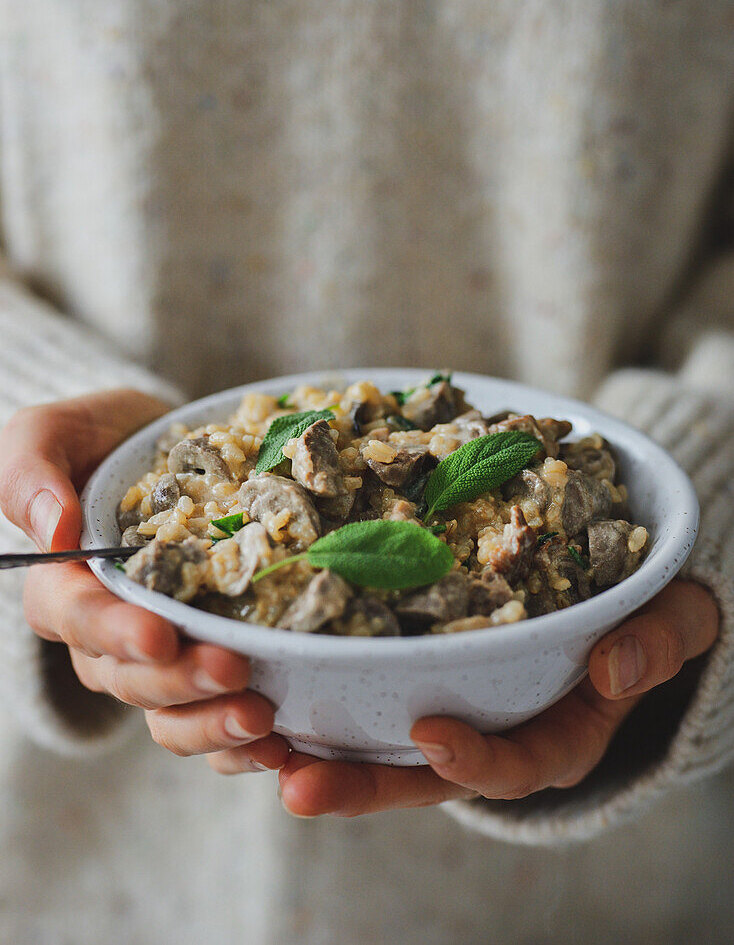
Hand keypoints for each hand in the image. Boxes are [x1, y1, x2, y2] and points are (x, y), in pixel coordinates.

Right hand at [0, 390, 287, 770]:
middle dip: (180, 681)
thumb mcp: (53, 434)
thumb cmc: (100, 438)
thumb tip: (54, 527)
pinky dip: (244, 741)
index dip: (115, 633)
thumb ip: (31, 471)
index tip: (159, 635)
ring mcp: (159, 654)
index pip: (78, 620)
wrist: (167, 444)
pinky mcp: (204, 658)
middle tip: (235, 671)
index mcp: (65, 587)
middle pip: (132, 677)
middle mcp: (107, 634)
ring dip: (213, 725)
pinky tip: (284, 742)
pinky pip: (214, 714)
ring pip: (171, 712)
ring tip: (262, 718)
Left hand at [276, 578, 718, 815]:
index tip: (432, 733)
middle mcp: (493, 733)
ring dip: (316, 750)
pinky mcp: (413, 675)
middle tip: (296, 784)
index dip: (475, 758)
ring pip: (377, 745)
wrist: (613, 590)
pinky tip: (263, 678)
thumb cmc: (646, 611)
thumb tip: (614, 667)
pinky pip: (363, 697)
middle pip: (421, 775)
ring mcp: (450, 707)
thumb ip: (657, 642)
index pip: (516, 767)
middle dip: (359, 786)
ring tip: (253, 744)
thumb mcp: (674, 620)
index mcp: (557, 733)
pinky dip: (314, 695)